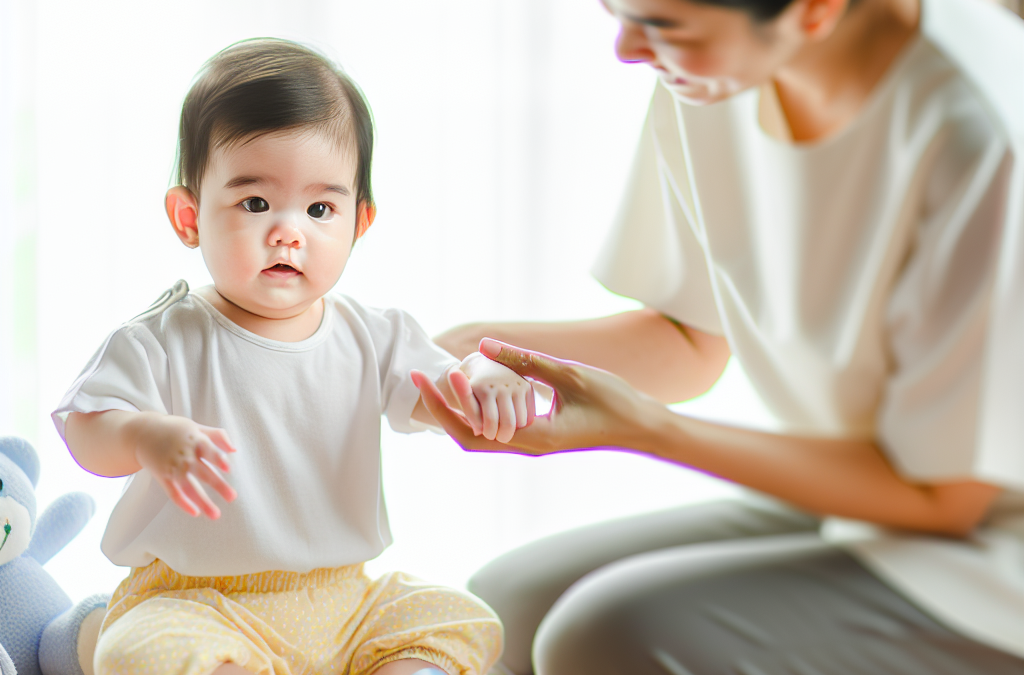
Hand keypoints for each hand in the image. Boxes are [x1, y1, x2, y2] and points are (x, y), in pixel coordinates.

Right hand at [128, 413, 237, 517]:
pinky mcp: (163, 477)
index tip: (228, 468)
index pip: (208, 450)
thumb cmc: (175, 429)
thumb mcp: (196, 426)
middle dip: (218, 485)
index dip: (218, 459)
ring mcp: (173, 467)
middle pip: (203, 472)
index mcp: (195, 440)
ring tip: (215, 515)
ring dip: (203, 501)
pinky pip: (173, 492)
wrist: (143, 433)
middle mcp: (184, 455)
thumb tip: (234, 449)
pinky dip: (183, 503)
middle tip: (232, 497)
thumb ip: (217, 435)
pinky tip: (195, 513)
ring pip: (189, 487)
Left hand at [412, 338, 654, 455]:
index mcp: (534, 437)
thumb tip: (485, 345)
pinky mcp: (538, 434)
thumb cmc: (614, 401)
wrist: (642, 426)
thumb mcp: (571, 374)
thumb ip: (527, 360)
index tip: (435, 374)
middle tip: (422, 377)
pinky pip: (499, 427)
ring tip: (442, 381)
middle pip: (469, 437)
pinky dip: (480, 410)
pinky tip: (474, 388)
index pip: (475, 427)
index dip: (450, 403)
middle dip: (443, 409)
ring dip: (459, 410)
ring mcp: (532, 443)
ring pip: (482, 435)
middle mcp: (528, 446)